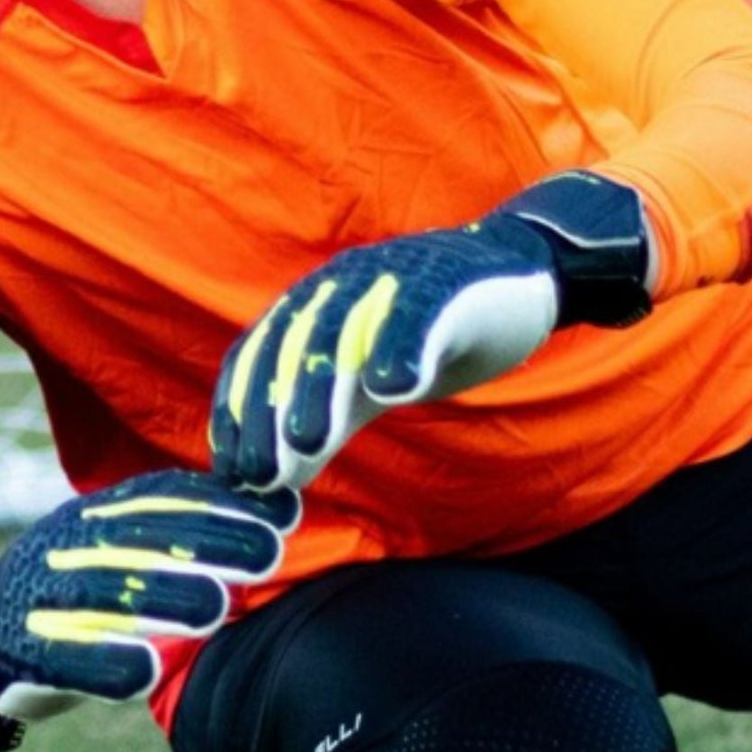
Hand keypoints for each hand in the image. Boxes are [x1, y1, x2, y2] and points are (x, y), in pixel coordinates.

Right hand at [0, 469, 298, 751]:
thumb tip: (281, 519)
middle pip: (142, 539)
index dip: (225, 504)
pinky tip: (149, 673)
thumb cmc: (84, 603)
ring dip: (165, 599)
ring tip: (217, 608)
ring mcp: (35, 594)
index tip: (282, 516)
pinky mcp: (16, 650)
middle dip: (210, 544)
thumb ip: (186, 540)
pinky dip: (107, 664)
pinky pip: (63, 656)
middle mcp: (64, 542)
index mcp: (95, 512)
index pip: (165, 497)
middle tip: (268, 557)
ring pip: (105, 592)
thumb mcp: (128, 557)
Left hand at [211, 170, 651, 490]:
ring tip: (309, 442)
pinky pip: (416, 312)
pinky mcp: (444, 280)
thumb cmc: (434, 332)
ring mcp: (390, 278)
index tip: (236, 471)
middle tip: (263, 473)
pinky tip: (394, 389)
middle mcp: (340, 286)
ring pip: (343, 332)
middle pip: (291, 349)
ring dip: (320, 388)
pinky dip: (401, 348)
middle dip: (271, 413)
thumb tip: (274, 480)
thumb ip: (329, 418)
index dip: (242, 413)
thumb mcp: (370, 379)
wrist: (515, 272)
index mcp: (314, 306)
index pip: (259, 358)